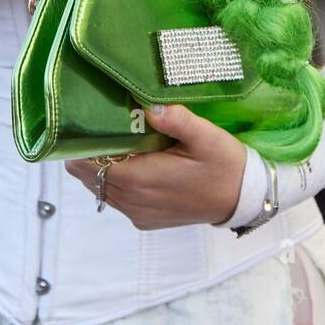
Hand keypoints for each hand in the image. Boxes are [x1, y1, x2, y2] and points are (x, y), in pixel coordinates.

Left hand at [64, 104, 247, 229]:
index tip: (86, 123)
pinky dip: (115, 182)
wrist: (242, 200)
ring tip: (117, 143)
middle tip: (102, 127)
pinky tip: (134, 164)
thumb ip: (176, 120)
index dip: (82, 145)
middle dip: (89, 154)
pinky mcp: (144, 220)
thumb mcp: (206, 136)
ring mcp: (137, 213)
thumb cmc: (224, 165)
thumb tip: (149, 104)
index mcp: (141, 178)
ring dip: (102, 168)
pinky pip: (116, 200)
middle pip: (88, 177)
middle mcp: (133, 200)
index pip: (89, 164)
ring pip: (100, 189)